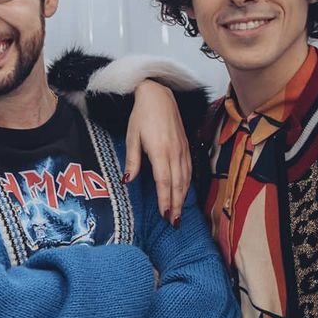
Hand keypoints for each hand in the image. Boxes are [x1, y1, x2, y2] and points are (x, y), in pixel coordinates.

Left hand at [124, 80, 191, 227]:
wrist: (158, 95)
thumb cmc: (141, 115)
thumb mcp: (132, 137)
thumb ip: (132, 161)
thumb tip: (128, 181)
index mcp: (160, 151)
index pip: (164, 182)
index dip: (166, 200)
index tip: (165, 216)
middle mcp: (174, 152)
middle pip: (177, 184)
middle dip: (176, 205)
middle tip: (174, 222)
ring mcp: (183, 149)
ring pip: (186, 178)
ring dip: (183, 197)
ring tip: (179, 213)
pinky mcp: (186, 146)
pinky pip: (189, 169)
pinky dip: (187, 184)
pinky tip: (184, 193)